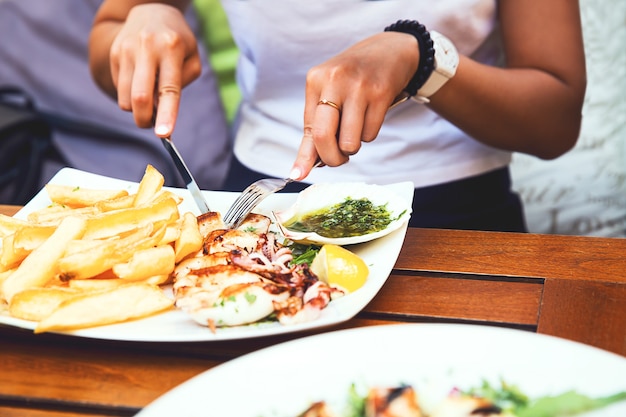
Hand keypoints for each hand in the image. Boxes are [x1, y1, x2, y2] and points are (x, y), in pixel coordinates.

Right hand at [108, 4, 200, 135]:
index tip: (164, 134)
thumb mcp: (192, 57)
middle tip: (152, 126)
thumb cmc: (177, 42)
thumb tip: (163, 111)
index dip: (167, 114)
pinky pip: (119, 88)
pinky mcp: (114, 54)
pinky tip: (140, 81)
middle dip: (145, 120)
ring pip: (125, 98)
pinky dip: (130, 95)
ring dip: (136, 109)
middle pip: (140, 97)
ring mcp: (126, 50)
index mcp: (171, 48)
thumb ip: (183, 82)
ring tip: (149, 98)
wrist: (150, 11)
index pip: (169, 89)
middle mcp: (146, 48)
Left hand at [290, 31, 418, 179]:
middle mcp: (335, 81)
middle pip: (323, 136)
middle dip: (331, 158)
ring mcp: (359, 87)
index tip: (298, 175)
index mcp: (316, 80)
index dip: (305, 156)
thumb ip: (315, 128)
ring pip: (350, 142)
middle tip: (337, 159)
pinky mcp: (381, 93)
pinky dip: (368, 135)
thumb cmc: (353, 78)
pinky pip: (370, 135)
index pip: (307, 128)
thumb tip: (301, 169)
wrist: (389, 51)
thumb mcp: (328, 93)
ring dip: (352, 147)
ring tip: (355, 131)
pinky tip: (369, 118)